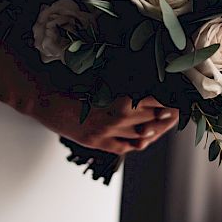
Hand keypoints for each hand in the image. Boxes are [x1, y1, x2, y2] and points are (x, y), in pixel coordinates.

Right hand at [13, 80, 178, 154]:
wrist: (43, 97)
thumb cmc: (68, 79)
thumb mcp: (99, 75)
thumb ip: (122, 78)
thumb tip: (144, 75)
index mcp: (118, 100)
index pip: (154, 102)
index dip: (168, 100)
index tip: (178, 95)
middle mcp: (116, 120)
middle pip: (151, 120)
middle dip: (167, 114)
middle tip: (178, 108)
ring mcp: (106, 134)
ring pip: (141, 136)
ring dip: (156, 130)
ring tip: (165, 122)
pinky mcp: (96, 143)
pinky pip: (123, 147)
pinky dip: (136, 143)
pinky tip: (143, 138)